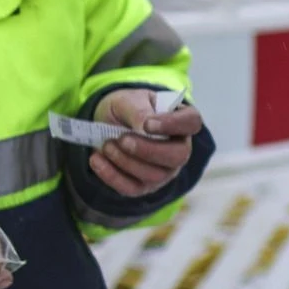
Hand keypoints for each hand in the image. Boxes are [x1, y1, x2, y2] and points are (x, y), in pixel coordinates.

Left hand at [88, 88, 204, 197]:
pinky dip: (111, 175)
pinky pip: (132, 188)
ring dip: (126, 161)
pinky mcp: (143, 186)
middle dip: (147, 150)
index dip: (173, 125)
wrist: (108, 123)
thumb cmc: (127, 108)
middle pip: (177, 156)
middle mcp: (178, 149)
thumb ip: (138, 110)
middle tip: (122, 139)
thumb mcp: (129, 100)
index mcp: (181, 121)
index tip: (148, 124)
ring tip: (107, 145)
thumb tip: (143, 127)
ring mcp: (163, 171)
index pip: (192, 122)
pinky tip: (97, 159)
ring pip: (154, 175)